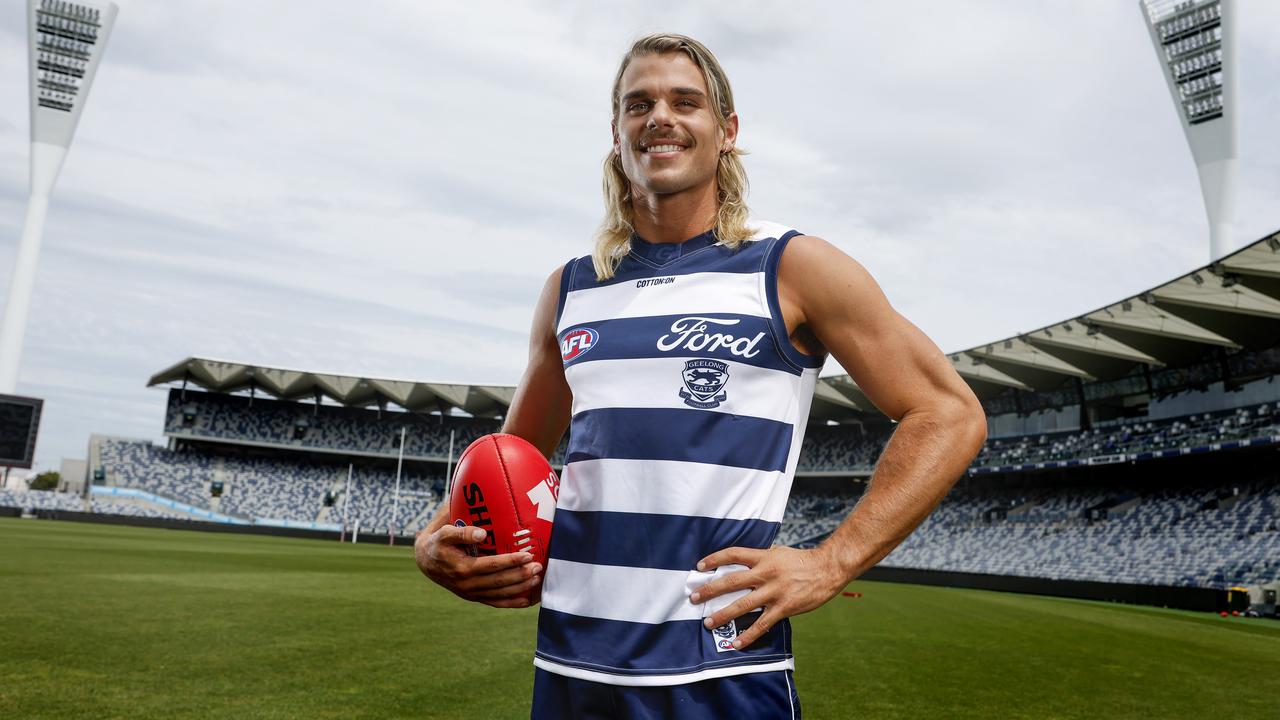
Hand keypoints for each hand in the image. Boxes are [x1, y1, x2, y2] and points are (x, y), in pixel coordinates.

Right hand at [414, 523, 542, 607]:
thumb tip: (483, 533)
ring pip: (499, 594)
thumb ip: (463, 533)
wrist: (426, 561)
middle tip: (538, 567)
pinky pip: (494, 602)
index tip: (527, 555)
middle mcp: (467, 584)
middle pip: (499, 582)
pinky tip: (526, 601)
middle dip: (520, 575)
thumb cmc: (439, 542)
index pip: (491, 565)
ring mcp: (470, 593)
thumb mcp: (445, 533)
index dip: (510, 561)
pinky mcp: (473, 597)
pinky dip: (511, 603)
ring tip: (536, 579)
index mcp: (462, 568)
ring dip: (520, 588)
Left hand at [690, 545, 847, 648]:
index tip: (699, 566)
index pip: (733, 554)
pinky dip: (748, 635)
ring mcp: (774, 592)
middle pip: (732, 581)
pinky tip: (736, 643)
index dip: (714, 559)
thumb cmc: (801, 560)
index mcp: (763, 557)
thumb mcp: (778, 552)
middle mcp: (766, 573)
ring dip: (723, 614)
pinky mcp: (784, 608)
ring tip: (708, 623)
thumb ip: (759, 558)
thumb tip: (739, 562)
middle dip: (710, 590)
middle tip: (694, 597)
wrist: (827, 569)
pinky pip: (762, 624)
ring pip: (743, 604)